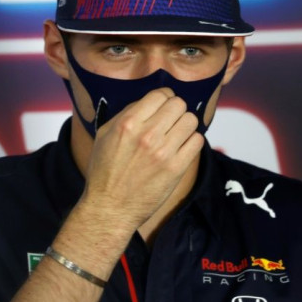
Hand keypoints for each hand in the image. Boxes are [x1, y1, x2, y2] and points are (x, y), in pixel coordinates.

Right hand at [79, 87, 203, 236]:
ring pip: (191, 120)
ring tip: (175, 135)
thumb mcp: (104, 135)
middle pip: (179, 104)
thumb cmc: (104, 171)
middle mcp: (147, 135)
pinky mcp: (176, 168)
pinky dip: (191, 142)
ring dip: (185, 126)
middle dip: (175, 111)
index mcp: (128, 123)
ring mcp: (163, 152)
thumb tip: (148, 102)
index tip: (162, 107)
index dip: (164, 98)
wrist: (110, 207)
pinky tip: (180, 148)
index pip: (160, 94)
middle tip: (169, 122)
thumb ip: (125, 114)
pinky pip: (197, 141)